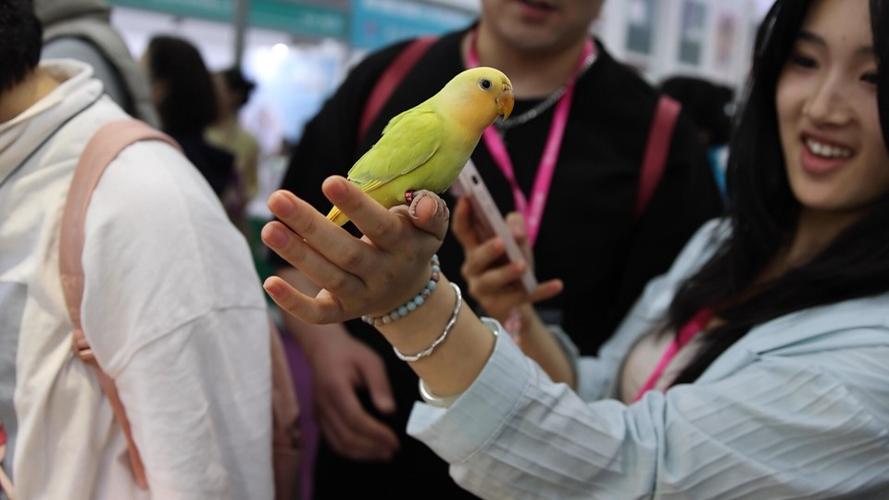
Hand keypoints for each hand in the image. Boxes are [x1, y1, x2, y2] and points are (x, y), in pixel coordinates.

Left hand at [261, 176, 449, 323]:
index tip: (329, 182)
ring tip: (268, 228)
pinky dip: (293, 302)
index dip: (357, 206)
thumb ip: (430, 210)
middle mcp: (383, 273)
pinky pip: (318, 314)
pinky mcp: (342, 312)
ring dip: (296, 254)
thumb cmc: (411, 240)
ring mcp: (362, 296)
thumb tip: (422, 203)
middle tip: (277, 198)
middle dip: (310, 225)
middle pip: (346, 252)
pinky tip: (269, 281)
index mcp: (404, 246)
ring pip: (328, 277)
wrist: (410, 290)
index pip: (381, 226)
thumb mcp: (430, 225)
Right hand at [305, 328, 399, 460]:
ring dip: (362, 454)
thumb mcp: (371, 361)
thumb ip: (380, 384)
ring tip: (384, 454)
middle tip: (393, 451)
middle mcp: (324, 405)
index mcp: (336, 388)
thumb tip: (389, 411)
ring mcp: (319, 414)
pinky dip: (352, 451)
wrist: (323, 349)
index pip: (355, 419)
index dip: (376, 433)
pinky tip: (368, 451)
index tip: (394, 440)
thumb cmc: (350, 353)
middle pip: (346, 436)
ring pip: (338, 444)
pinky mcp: (320, 419)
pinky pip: (333, 442)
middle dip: (372, 448)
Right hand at [452, 197, 561, 322]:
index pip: (463, 231)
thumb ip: (515, 226)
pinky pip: (521, 298)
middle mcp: (473, 270)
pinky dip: (540, 291)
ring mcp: (484, 291)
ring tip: (522, 265)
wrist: (518, 303)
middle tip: (501, 241)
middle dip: (487, 250)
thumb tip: (515, 230)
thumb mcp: (516, 243)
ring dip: (506, 272)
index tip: (467, 198)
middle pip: (475, 259)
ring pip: (491, 282)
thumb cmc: (512, 266)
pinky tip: (557, 285)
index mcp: (473, 249)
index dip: (462, 215)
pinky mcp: (500, 307)